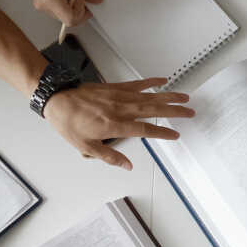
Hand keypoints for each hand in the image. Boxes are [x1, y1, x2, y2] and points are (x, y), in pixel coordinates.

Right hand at [13, 0, 103, 26]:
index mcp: (50, 0)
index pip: (70, 20)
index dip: (81, 12)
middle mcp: (43, 6)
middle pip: (67, 20)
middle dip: (78, 9)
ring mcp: (40, 5)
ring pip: (62, 15)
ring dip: (72, 5)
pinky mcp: (40, 1)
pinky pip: (57, 8)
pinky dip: (65, 2)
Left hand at [42, 79, 193, 167]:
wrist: (57, 99)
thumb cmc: (69, 123)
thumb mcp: (86, 147)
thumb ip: (110, 156)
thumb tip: (127, 165)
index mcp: (115, 125)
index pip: (146, 130)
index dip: (162, 132)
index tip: (175, 135)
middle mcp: (121, 109)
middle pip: (154, 109)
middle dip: (174, 111)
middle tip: (190, 112)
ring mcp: (119, 96)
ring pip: (150, 96)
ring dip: (169, 96)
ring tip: (184, 97)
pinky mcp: (115, 87)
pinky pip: (137, 84)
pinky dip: (151, 82)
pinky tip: (162, 81)